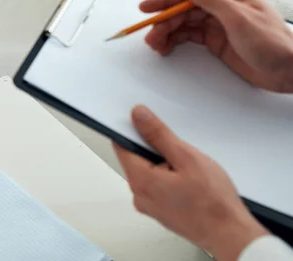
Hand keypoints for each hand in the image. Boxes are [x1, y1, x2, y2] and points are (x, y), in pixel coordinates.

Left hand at [114, 106, 267, 260]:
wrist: (231, 235)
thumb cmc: (213, 202)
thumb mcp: (186, 157)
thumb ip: (158, 135)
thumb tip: (138, 116)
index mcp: (140, 181)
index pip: (121, 146)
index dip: (132, 130)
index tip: (145, 121)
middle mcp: (139, 196)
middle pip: (136, 159)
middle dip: (155, 149)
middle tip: (179, 151)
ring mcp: (150, 206)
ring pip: (149, 172)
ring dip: (165, 164)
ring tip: (189, 170)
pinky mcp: (161, 210)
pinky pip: (158, 186)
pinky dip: (170, 178)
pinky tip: (190, 181)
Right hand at [141, 0, 292, 92]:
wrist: (290, 72)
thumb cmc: (273, 43)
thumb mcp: (237, 17)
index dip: (165, 1)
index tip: (145, 8)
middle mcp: (221, 7)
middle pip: (183, 11)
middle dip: (164, 23)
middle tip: (151, 37)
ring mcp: (218, 25)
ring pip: (184, 25)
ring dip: (167, 34)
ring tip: (155, 45)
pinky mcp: (216, 42)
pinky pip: (189, 38)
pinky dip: (175, 42)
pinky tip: (166, 48)